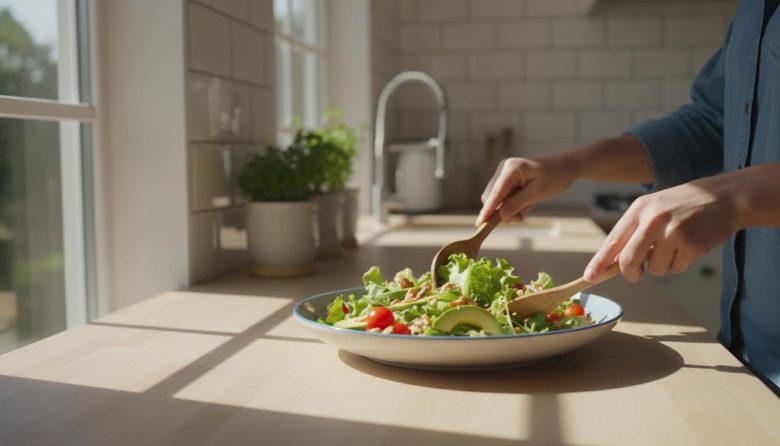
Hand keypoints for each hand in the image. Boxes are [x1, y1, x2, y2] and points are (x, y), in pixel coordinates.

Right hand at [476, 155, 577, 224]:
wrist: (565, 167)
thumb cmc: (556, 177)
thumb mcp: (539, 193)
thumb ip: (518, 203)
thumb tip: (501, 216)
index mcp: (511, 168)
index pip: (495, 193)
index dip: (487, 210)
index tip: (480, 224)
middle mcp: (504, 168)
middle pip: (491, 197)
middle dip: (503, 211)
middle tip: (521, 219)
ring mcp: (504, 173)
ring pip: (496, 199)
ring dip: (509, 208)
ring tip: (529, 205)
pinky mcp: (507, 178)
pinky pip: (503, 197)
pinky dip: (512, 204)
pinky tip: (526, 201)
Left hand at [584, 174, 739, 282]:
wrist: (726, 196)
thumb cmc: (685, 205)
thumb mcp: (655, 207)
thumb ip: (635, 231)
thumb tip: (614, 262)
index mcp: (639, 208)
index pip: (613, 240)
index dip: (599, 262)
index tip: (590, 277)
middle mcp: (652, 219)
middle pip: (628, 260)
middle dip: (631, 273)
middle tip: (637, 274)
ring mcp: (672, 231)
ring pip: (655, 268)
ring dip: (663, 265)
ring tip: (676, 246)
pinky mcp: (691, 244)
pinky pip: (676, 268)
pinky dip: (681, 263)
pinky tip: (690, 246)